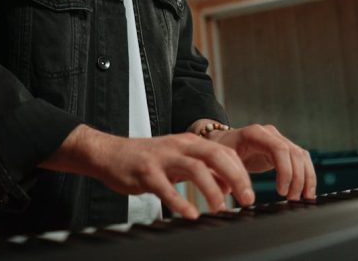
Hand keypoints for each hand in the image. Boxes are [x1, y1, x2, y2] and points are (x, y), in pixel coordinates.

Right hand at [40, 125, 255, 218]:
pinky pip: (166, 187)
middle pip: (216, 155)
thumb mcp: (177, 160)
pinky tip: (190, 215)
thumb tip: (228, 184)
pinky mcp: (145, 172)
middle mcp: (179, 146)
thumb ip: (202, 169)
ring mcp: (162, 158)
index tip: (249, 193)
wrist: (108, 153)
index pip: (225, 152)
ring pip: (195, 169)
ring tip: (220, 209)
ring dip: (212, 190)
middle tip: (247, 200)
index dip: (241, 172)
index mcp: (189, 142)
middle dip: (236, 178)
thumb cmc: (145, 159)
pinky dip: (180, 202)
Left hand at [210, 124, 315, 200]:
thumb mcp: (221, 161)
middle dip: (296, 179)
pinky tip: (307, 192)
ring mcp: (279, 139)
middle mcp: (270, 133)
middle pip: (294, 153)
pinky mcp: (284, 148)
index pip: (279, 148)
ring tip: (300, 199)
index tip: (281, 192)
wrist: (223, 141)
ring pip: (301, 156)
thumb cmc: (220, 151)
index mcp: (254, 133)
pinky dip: (307, 175)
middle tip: (291, 199)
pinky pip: (302, 159)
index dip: (285, 171)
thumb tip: (242, 195)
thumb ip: (231, 175)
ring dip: (305, 179)